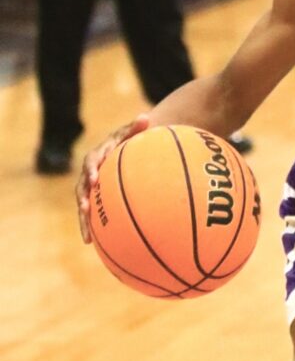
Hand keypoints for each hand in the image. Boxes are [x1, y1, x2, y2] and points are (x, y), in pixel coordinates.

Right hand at [76, 114, 149, 243]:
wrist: (124, 148)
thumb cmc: (131, 140)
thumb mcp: (133, 132)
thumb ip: (137, 127)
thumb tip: (146, 117)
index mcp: (98, 156)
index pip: (92, 162)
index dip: (91, 169)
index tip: (94, 178)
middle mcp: (91, 172)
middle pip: (82, 186)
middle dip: (82, 198)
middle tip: (84, 208)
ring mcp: (92, 187)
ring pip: (83, 204)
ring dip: (83, 219)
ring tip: (86, 236)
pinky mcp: (96, 198)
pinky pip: (92, 214)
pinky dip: (92, 228)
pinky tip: (93, 244)